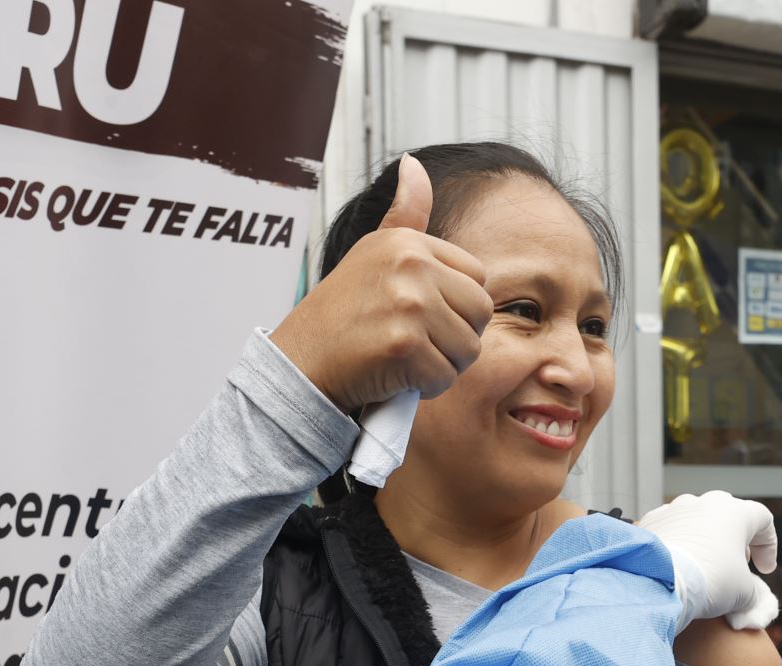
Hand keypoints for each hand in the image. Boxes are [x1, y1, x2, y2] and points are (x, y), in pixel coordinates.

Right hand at [270, 154, 493, 411]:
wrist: (300, 364)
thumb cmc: (342, 316)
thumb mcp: (374, 254)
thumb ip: (404, 215)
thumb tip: (415, 163)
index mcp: (407, 242)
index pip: (477, 277)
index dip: (455, 307)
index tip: (418, 316)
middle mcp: (410, 264)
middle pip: (480, 312)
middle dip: (456, 337)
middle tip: (415, 342)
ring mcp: (408, 303)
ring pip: (468, 348)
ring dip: (442, 364)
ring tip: (403, 357)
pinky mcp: (404, 344)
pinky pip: (445, 376)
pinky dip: (424, 386)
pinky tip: (394, 375)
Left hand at [638, 492, 779, 631]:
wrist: (660, 582)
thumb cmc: (709, 580)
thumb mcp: (744, 592)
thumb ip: (754, 592)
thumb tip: (750, 598)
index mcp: (734, 512)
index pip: (763, 519)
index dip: (768, 546)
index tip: (764, 571)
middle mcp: (705, 503)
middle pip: (728, 515)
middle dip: (735, 540)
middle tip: (736, 564)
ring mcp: (675, 509)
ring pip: (697, 519)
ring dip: (705, 539)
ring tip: (704, 564)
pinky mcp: (651, 521)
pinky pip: (670, 529)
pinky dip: (678, 543)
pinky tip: (678, 564)